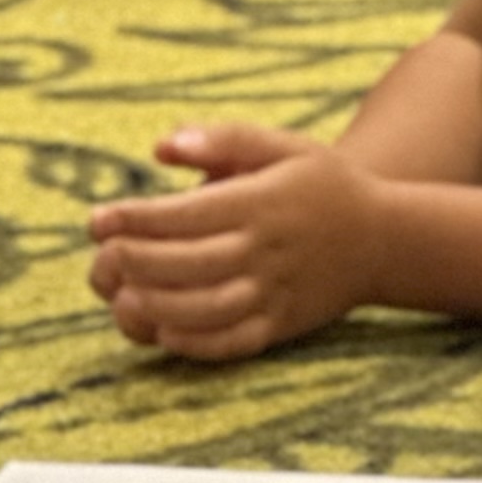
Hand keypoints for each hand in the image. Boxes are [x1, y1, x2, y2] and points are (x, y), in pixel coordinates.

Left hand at [86, 124, 387, 359]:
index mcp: (262, 202)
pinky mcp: (279, 326)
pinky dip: (188, 342)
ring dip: (150, 304)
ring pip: (200, 308)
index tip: (98, 219)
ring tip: (120, 292)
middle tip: (102, 254)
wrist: (383, 239)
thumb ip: (223, 138)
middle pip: (183, 263)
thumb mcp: (282, 146)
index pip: (184, 215)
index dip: (133, 219)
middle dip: (131, 261)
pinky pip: (227, 343)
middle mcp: (266, 250)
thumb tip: (161, 147)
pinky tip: (159, 327)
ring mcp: (274, 292)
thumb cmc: (322, 185)